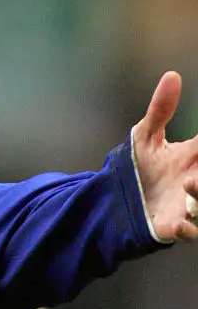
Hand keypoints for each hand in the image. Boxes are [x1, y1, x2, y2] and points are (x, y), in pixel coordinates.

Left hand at [133, 71, 197, 241]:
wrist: (118, 199)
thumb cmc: (140, 167)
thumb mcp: (146, 136)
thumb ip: (160, 110)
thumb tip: (172, 75)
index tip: (197, 151)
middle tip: (191, 173)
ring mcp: (191, 207)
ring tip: (187, 183)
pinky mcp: (176, 227)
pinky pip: (192, 234)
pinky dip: (189, 231)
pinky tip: (177, 224)